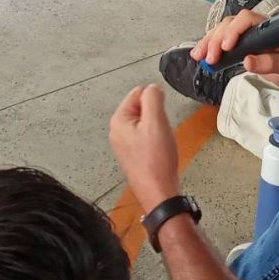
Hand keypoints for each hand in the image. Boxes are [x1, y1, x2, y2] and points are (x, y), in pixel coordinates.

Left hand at [108, 85, 181, 213]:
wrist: (158, 192)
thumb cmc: (156, 160)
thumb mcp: (157, 122)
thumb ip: (153, 98)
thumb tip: (153, 87)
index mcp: (119, 120)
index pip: (138, 92)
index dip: (155, 100)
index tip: (161, 116)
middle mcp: (117, 131)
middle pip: (141, 107)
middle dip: (156, 115)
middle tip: (161, 131)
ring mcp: (124, 143)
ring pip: (146, 122)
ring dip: (157, 128)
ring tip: (161, 143)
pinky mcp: (133, 154)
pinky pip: (146, 136)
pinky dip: (156, 139)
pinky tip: (160, 151)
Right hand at [189, 9, 278, 88]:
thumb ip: (269, 63)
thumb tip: (248, 61)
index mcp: (266, 26)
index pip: (246, 19)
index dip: (234, 30)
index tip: (227, 47)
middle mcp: (252, 26)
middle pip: (229, 24)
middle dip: (216, 40)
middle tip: (211, 58)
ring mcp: (242, 33)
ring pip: (220, 30)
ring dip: (208, 43)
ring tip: (199, 56)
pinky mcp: (235, 43)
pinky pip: (218, 40)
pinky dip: (208, 47)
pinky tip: (200, 55)